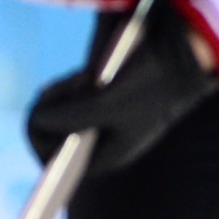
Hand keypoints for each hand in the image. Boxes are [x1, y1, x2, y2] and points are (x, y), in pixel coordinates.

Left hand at [23, 7, 218, 174]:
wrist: (180, 58)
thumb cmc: (148, 83)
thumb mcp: (107, 103)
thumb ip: (70, 116)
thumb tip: (38, 120)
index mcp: (103, 157)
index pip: (51, 160)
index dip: (38, 137)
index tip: (42, 111)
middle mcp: (97, 145)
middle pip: (46, 135)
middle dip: (50, 108)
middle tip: (72, 87)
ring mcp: (96, 123)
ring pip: (54, 113)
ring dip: (61, 93)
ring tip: (85, 79)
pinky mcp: (97, 103)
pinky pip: (66, 98)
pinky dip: (68, 86)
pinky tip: (86, 75)